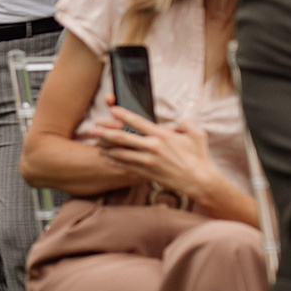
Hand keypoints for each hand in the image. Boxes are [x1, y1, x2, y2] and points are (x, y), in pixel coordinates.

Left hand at [83, 97, 223, 202]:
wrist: (199, 181)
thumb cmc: (199, 157)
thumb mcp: (196, 134)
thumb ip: (185, 123)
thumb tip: (177, 122)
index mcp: (162, 136)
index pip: (138, 122)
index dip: (124, 115)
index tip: (112, 110)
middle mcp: (152, 148)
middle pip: (123, 138)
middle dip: (105, 132)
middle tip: (91, 129)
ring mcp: (148, 161)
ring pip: (121, 153)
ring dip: (107, 148)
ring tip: (95, 143)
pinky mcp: (146, 172)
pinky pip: (126, 166)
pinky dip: (115, 161)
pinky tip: (106, 158)